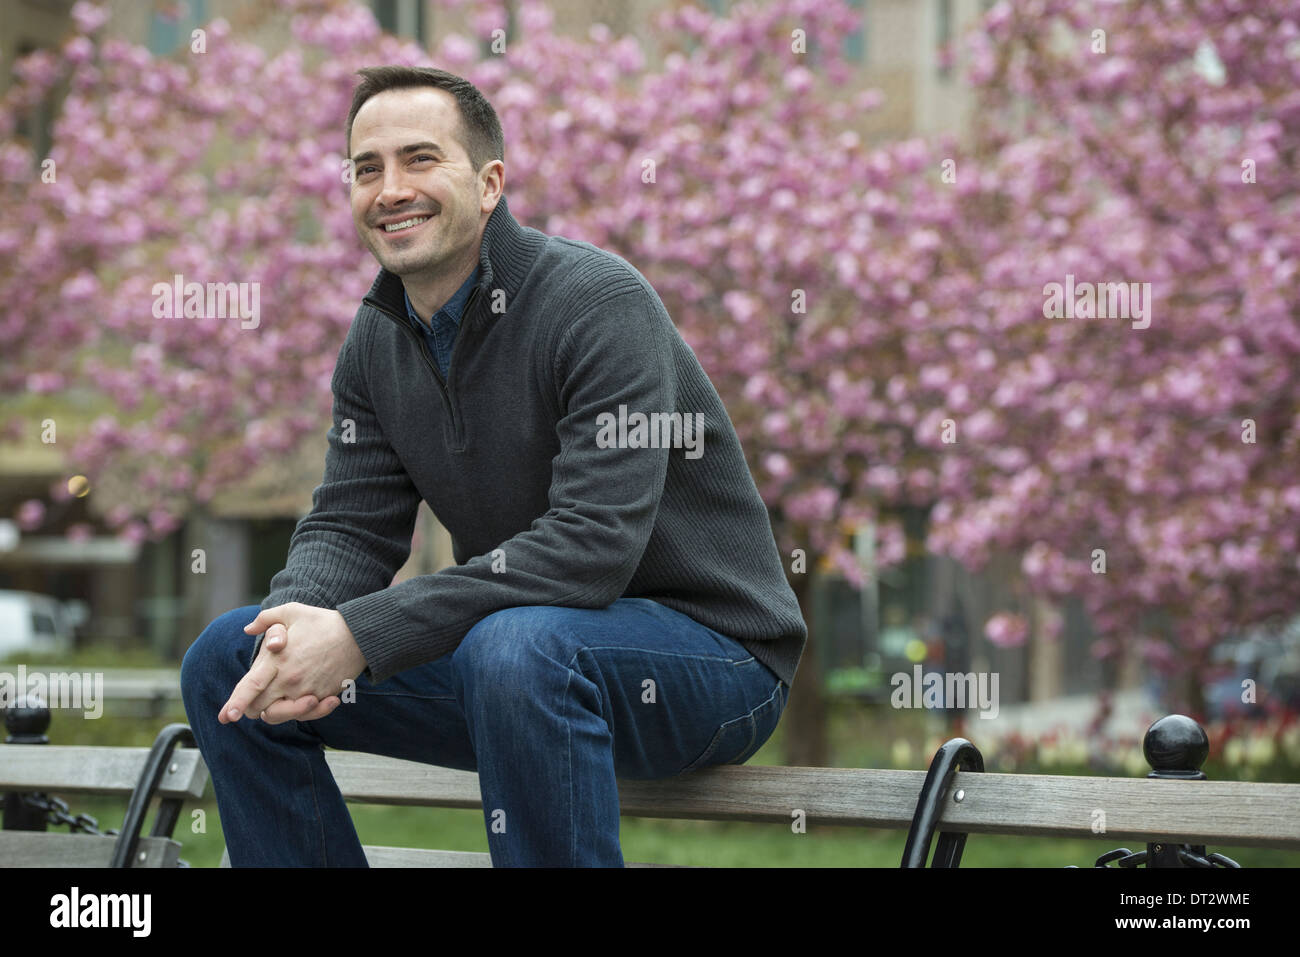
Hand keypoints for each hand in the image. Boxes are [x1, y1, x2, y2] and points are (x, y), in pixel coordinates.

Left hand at [218, 603, 366, 725]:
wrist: (359, 635)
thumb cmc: (322, 622)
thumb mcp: (292, 611)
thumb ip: (266, 620)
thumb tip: (247, 629)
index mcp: (277, 660)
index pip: (250, 687)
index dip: (235, 703)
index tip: (226, 717)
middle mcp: (289, 680)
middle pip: (260, 708)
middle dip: (251, 709)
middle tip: (250, 705)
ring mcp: (306, 691)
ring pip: (281, 715)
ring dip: (276, 712)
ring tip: (280, 702)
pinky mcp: (322, 697)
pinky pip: (306, 714)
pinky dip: (304, 712)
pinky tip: (310, 702)